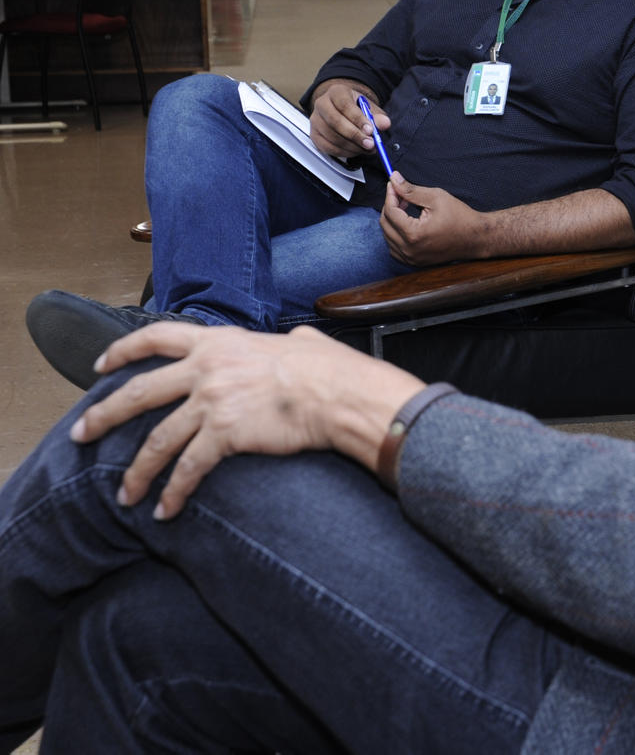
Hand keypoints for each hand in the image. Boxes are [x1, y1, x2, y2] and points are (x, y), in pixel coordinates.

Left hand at [69, 322, 424, 519]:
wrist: (339, 393)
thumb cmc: (329, 369)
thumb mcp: (301, 343)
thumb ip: (287, 343)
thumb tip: (299, 342)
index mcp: (220, 343)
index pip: (156, 338)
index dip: (123, 351)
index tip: (101, 365)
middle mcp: (206, 369)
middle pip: (138, 393)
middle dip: (103, 416)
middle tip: (81, 433)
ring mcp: (211, 402)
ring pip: (157, 441)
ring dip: (137, 471)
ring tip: (124, 493)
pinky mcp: (223, 435)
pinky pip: (188, 469)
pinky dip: (174, 493)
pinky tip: (166, 510)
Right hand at [310, 78, 385, 160]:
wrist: (343, 109)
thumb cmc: (356, 107)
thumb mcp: (369, 107)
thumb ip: (378, 116)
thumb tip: (384, 124)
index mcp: (336, 92)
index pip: (344, 105)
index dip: (358, 119)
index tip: (370, 130)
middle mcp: (322, 104)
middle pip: (335, 122)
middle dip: (355, 135)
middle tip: (370, 143)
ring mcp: (315, 120)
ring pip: (331, 136)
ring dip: (351, 146)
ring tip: (367, 148)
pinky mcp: (314, 135)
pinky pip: (327, 147)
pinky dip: (343, 152)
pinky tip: (356, 151)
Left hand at [381, 172, 490, 264]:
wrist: (476, 238)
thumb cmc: (460, 217)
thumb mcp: (436, 198)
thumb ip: (411, 190)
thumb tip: (394, 179)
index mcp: (414, 234)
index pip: (390, 212)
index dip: (390, 195)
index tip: (393, 185)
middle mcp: (409, 249)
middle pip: (385, 224)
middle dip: (390, 206)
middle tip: (401, 195)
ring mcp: (411, 258)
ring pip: (387, 237)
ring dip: (392, 221)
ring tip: (406, 209)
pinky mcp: (414, 262)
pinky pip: (394, 248)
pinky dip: (395, 235)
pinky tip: (406, 225)